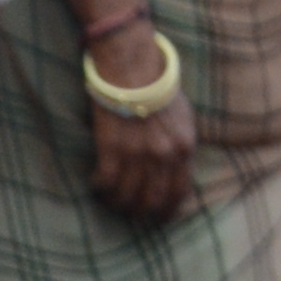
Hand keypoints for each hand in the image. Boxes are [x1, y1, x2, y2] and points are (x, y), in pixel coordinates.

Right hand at [82, 20, 194, 216]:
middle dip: (141, 213)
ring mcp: (137, 154)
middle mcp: (163, 156)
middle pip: (154, 201)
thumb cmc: (155, 85)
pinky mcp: (112, 148)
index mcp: (184, 148)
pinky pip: (106, 182)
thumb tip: (180, 170)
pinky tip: (96, 184)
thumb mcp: (183, 116)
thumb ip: (182, 145)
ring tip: (110, 201)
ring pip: (128, 196)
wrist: (130, 63)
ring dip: (118, 204)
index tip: (158, 217)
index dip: (168, 211)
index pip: (180, 193)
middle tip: (131, 214)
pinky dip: (100, 188)